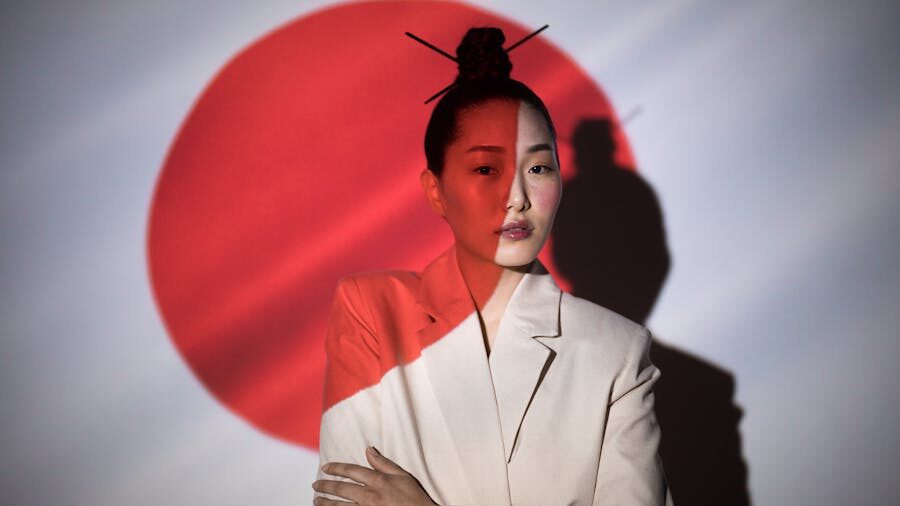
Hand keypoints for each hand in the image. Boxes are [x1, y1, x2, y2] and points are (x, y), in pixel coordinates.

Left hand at [313, 446, 438, 505]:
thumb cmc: (414, 497)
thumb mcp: (403, 476)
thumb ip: (384, 463)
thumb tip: (369, 450)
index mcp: (378, 482)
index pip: (352, 471)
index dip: (336, 468)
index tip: (325, 467)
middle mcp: (370, 496)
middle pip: (342, 489)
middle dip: (326, 486)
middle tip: (315, 485)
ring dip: (326, 503)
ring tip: (316, 500)